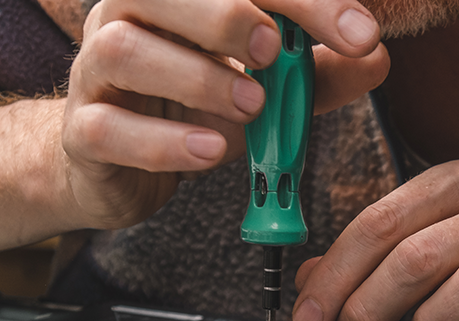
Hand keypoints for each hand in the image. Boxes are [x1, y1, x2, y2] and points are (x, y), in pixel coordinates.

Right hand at [60, 0, 389, 228]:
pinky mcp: (82, 132)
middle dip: (227, 16)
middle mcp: (127, 16)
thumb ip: (315, 75)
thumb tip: (376, 59)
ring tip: (251, 110)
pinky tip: (209, 152)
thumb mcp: (262, 89)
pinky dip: (163, 143)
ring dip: (197, 78)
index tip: (360, 34)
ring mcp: (95, 73)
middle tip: (277, 55)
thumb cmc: (191, 111)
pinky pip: (106, 128)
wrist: (116, 166)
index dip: (303, 0)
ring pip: (125, 50)